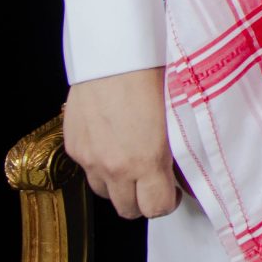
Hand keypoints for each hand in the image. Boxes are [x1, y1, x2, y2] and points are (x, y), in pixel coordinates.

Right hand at [64, 68, 179, 219]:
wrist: (114, 52)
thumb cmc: (153, 75)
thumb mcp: (179, 116)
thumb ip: (181, 150)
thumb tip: (188, 172)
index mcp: (146, 160)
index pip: (156, 208)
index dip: (168, 203)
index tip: (174, 192)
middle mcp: (114, 165)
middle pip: (127, 209)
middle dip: (143, 200)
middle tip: (156, 183)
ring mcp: (90, 157)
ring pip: (104, 192)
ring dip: (120, 185)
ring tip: (134, 163)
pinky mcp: (74, 145)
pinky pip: (87, 169)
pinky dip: (101, 164)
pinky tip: (115, 144)